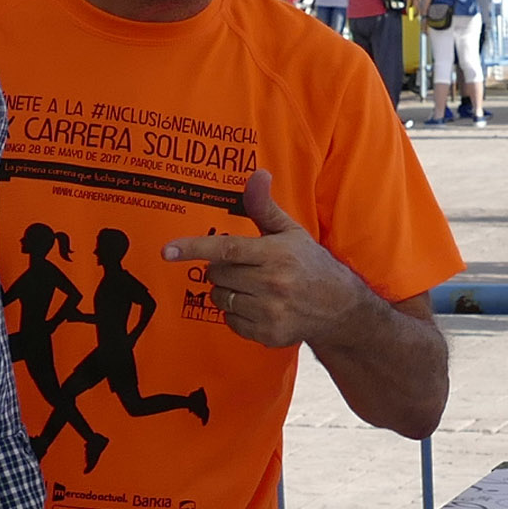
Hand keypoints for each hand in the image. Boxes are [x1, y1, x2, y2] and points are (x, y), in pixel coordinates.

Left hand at [161, 172, 369, 352]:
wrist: (339, 308)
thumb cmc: (309, 264)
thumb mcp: (290, 232)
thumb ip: (265, 207)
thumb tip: (257, 175)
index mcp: (276, 254)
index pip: (227, 249)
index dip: (195, 248)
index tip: (168, 251)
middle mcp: (272, 284)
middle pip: (217, 275)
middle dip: (221, 270)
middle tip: (244, 268)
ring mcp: (270, 312)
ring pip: (220, 299)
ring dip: (227, 292)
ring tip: (252, 288)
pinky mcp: (269, 334)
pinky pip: (231, 322)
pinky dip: (236, 315)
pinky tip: (257, 308)